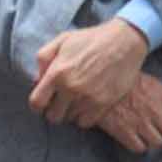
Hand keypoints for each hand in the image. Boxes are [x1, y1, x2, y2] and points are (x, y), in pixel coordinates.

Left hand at [31, 19, 148, 124]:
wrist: (125, 41)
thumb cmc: (92, 39)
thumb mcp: (62, 40)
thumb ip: (44, 58)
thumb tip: (37, 79)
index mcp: (57, 73)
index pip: (37, 103)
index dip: (38, 104)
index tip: (44, 101)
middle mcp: (71, 88)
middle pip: (52, 116)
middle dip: (54, 110)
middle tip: (61, 101)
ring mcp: (88, 98)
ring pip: (70, 119)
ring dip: (70, 112)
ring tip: (77, 99)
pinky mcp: (104, 104)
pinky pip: (86, 122)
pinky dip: (84, 116)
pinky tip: (87, 104)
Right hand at [91, 74, 161, 153]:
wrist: (96, 82)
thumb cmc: (124, 81)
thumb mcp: (149, 81)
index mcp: (161, 94)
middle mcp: (154, 110)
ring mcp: (139, 122)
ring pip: (158, 143)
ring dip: (154, 141)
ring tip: (148, 135)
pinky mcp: (123, 131)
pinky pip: (139, 148)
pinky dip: (138, 145)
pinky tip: (134, 137)